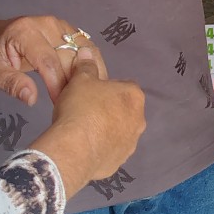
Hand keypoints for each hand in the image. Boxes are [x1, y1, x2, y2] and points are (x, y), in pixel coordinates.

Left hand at [0, 16, 106, 106]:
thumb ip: (13, 84)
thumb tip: (32, 99)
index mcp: (26, 31)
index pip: (48, 60)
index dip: (57, 84)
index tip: (60, 103)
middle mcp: (47, 23)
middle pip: (70, 55)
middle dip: (74, 80)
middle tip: (75, 103)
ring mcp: (60, 25)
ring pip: (84, 50)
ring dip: (89, 71)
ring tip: (88, 94)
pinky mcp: (68, 29)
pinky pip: (85, 47)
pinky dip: (90, 63)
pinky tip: (90, 81)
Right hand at [29, 70, 145, 197]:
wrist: (74, 148)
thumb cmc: (81, 107)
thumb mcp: (80, 80)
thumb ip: (86, 66)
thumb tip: (86, 52)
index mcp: (134, 96)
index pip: (124, 86)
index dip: (107, 88)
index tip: (91, 93)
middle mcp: (139, 120)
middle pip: (124, 110)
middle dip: (109, 110)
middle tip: (87, 111)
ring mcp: (131, 143)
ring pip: (120, 132)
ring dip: (107, 130)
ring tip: (84, 130)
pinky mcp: (120, 161)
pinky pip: (111, 151)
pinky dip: (102, 148)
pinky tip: (85, 146)